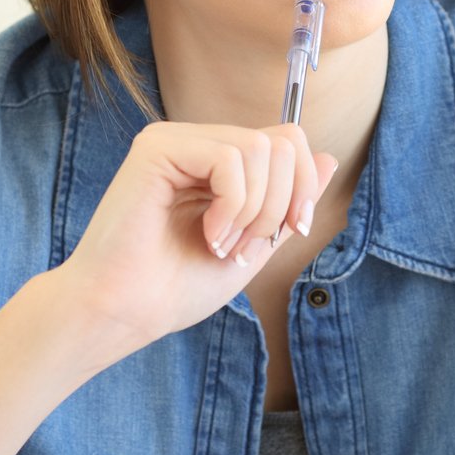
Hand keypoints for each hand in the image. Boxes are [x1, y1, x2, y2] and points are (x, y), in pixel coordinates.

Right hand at [53, 120, 336, 357]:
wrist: (124, 313)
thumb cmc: (175, 287)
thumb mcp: (254, 244)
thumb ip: (287, 203)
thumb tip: (330, 158)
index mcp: (218, 162)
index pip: (288, 142)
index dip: (304, 187)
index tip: (292, 231)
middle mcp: (197, 142)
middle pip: (283, 142)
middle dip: (280, 204)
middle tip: (243, 246)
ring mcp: (176, 140)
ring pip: (260, 149)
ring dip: (254, 211)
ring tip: (221, 245)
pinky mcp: (156, 147)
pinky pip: (229, 158)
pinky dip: (232, 206)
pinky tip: (207, 235)